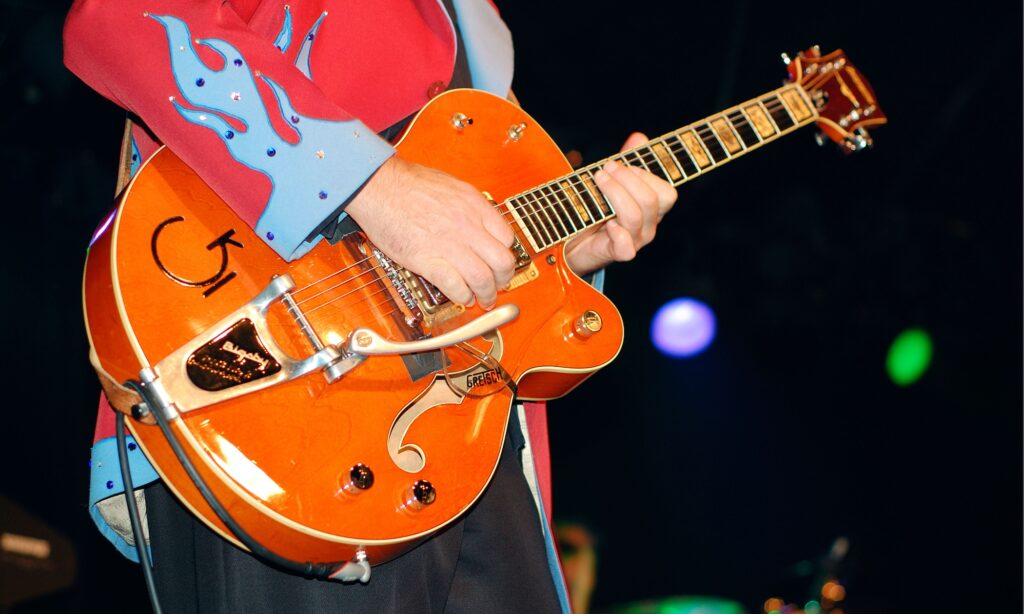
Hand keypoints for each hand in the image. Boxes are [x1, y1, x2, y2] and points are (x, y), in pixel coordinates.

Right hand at [345, 156, 515, 308]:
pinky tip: (462, 297)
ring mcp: (449, 245)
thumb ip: (467, 205)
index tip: (501, 262)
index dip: (506, 254)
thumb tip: (477, 220)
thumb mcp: (450, 185)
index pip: (507, 237)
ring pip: (483, 278)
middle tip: (498, 285)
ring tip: (483, 299)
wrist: (378, 186)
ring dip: (487, 294)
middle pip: (502, 262)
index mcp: (474, 205)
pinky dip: (463, 296)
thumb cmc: (406, 182)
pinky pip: (456, 286)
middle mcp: (467, 226)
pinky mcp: (428, 261)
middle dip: (504, 278)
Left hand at [564, 132, 676, 275]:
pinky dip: (618, 233)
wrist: (568, 241)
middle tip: (604, 168)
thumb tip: (639, 137)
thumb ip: (627, 161)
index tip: (622, 164)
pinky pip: (627, 248)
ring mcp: (634, 241)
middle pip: (651, 201)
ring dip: (614, 193)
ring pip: (635, 216)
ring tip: (597, 181)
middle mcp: (647, 226)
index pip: (667, 193)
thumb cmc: (593, 209)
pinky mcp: (616, 254)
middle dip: (626, 178)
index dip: (646, 175)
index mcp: (651, 209)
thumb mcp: (611, 181)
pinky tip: (608, 223)